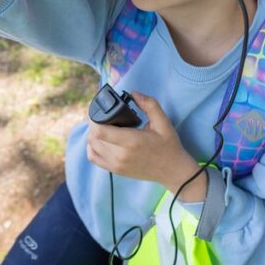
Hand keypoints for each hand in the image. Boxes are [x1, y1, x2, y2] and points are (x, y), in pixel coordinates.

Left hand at [86, 92, 205, 201]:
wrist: (173, 171)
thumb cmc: (168, 145)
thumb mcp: (163, 122)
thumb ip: (149, 104)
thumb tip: (133, 93)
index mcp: (131, 141)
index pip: (99, 131)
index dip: (94, 118)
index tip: (98, 110)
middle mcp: (121, 155)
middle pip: (93, 137)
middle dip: (93, 124)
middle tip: (100, 115)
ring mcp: (116, 165)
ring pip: (91, 147)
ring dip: (92, 134)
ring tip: (101, 126)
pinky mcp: (115, 170)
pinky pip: (93, 158)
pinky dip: (92, 147)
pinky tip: (100, 140)